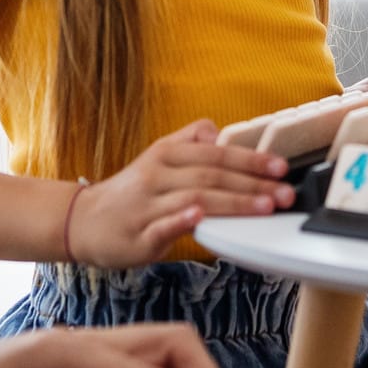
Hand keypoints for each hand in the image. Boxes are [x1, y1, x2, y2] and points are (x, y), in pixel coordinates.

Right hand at [70, 120, 292, 266]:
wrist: (81, 221)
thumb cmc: (130, 192)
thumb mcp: (156, 157)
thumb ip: (188, 142)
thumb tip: (216, 131)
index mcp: (165, 154)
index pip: (216, 154)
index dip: (250, 159)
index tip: (281, 166)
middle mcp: (157, 175)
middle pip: (211, 175)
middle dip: (253, 184)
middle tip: (285, 193)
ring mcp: (147, 205)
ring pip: (194, 198)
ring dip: (232, 202)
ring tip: (264, 207)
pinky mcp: (138, 235)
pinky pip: (162, 225)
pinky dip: (182, 220)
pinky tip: (201, 217)